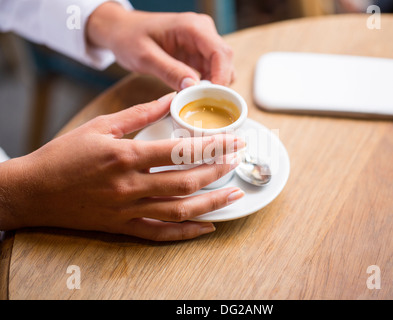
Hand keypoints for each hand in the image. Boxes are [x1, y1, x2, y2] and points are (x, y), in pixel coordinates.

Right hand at [0, 92, 244, 240]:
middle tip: (237, 162)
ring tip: (233, 195)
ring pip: (179, 211)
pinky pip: (160, 233)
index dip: (213, 146)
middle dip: (218, 171)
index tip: (234, 142)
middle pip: (185, 182)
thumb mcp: (100, 126)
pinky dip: (186, 233)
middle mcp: (130, 186)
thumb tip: (169, 100)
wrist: (33, 191)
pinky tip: (207, 227)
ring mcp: (127, 210)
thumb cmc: (64, 155)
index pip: (180, 152)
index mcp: (126, 156)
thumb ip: (139, 114)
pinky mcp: (122, 226)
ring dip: (211, 203)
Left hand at [87, 3, 234, 89]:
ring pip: (221, 69)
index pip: (220, 53)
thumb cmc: (129, 37)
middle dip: (219, 85)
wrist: (122, 30)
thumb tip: (193, 87)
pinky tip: (194, 95)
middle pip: (225, 62)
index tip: (214, 98)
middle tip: (204, 105)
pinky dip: (207, 86)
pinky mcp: (198, 54)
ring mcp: (202, 43)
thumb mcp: (145, 57)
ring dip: (213, 87)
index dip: (222, 77)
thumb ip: (170, 71)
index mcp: (192, 27)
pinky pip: (211, 73)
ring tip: (197, 101)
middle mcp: (203, 32)